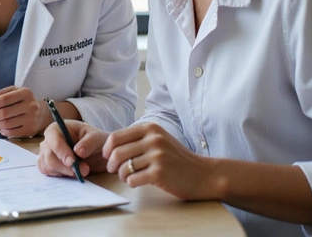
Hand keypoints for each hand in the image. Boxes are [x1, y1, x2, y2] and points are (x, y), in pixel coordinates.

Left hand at [0, 86, 50, 137]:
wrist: (42, 114)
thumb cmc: (23, 102)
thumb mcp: (13, 93)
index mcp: (25, 92)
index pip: (4, 99)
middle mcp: (30, 105)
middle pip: (5, 112)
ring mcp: (32, 118)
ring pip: (8, 124)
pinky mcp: (31, 129)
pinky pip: (12, 132)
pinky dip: (4, 131)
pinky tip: (2, 128)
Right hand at [37, 119, 108, 177]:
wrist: (95, 151)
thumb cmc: (94, 140)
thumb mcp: (97, 138)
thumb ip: (89, 143)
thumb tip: (78, 152)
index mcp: (57, 129)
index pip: (54, 141)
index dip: (62, 153)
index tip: (73, 162)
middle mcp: (48, 140)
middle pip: (49, 157)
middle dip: (66, 167)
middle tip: (83, 170)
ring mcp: (46, 153)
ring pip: (48, 167)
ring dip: (65, 172)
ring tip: (81, 171)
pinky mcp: (47, 165)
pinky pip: (48, 173)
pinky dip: (60, 175)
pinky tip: (72, 172)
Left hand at [103, 122, 218, 199]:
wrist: (204, 174)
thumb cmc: (177, 159)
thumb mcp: (158, 140)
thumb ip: (137, 139)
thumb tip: (109, 146)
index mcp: (150, 128)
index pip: (115, 137)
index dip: (107, 150)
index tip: (108, 158)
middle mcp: (153, 139)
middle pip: (116, 152)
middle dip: (111, 164)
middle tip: (114, 171)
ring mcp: (157, 155)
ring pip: (123, 167)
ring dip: (121, 175)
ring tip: (127, 177)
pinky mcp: (159, 172)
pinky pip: (132, 179)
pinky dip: (130, 183)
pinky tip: (137, 182)